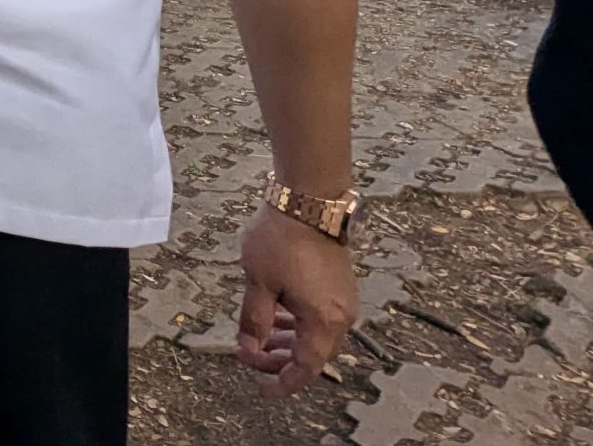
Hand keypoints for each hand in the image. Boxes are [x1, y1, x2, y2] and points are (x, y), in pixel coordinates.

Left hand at [235, 205, 355, 395]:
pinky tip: (276, 316)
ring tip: (259, 338)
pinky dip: (297, 323)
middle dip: (279, 360)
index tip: (263, 391)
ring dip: (288, 341)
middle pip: (312, 354)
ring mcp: (343, 300)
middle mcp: (341, 316)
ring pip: (315, 335)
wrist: (309, 201)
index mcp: (323, 322)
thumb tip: (248, 348)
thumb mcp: (258, 284)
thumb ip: (254, 321)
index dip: (283, 383)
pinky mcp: (339, 285)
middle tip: (249, 355)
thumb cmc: (281, 241)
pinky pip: (319, 316)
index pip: (305, 368)